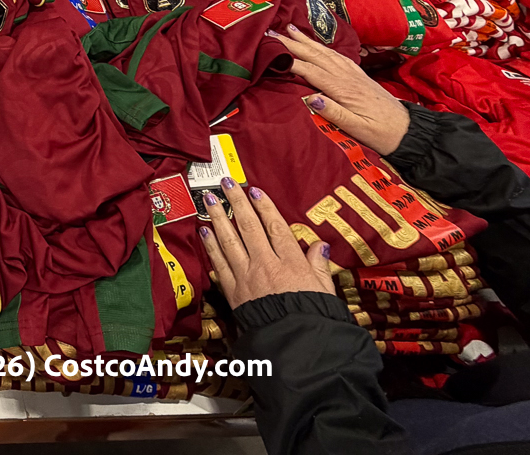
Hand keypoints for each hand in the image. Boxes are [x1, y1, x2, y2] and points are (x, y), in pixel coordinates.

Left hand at [199, 178, 334, 309]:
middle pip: (249, 227)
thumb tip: (320, 245)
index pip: (275, 228)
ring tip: (209, 199)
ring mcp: (247, 276)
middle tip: (226, 183)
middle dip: (236, 203)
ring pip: (229, 240)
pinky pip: (219, 263)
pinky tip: (204, 231)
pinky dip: (210, 245)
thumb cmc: (313, 319)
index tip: (255, 191)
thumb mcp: (326, 291)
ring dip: (218, 217)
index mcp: (292, 263)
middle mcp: (266, 264)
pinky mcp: (233, 291)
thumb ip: (320, 267)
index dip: (265, 207)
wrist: (293, 345)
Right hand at [270, 25, 409, 154]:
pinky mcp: (359, 76)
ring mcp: (354, 74)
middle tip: (272, 33)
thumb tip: (310, 98)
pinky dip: (323, 47)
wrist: (408, 131)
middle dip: (293, 43)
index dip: (290, 60)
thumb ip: (334, 113)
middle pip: (316, 56)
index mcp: (344, 89)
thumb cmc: (381, 133)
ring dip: (306, 40)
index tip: (270, 52)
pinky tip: (317, 44)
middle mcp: (348, 77)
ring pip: (326, 52)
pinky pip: (338, 56)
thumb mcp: (357, 129)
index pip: (311, 70)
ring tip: (290, 28)